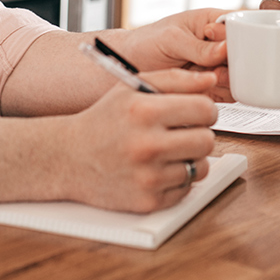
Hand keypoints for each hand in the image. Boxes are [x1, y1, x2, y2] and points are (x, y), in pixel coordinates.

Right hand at [61, 69, 218, 211]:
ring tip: (166, 152)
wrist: (68, 159)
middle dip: (198, 135)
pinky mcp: (148, 200)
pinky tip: (156, 170)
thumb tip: (211, 79)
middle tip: (181, 133)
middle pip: (207, 140)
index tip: (196, 113)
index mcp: (144, 111)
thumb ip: (175, 79)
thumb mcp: (132, 88)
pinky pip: (186, 189)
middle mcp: (146, 145)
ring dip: (189, 159)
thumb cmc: (103, 121)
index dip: (205, 110)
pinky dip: (176, 180)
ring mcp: (148, 177)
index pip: (205, 109)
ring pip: (201, 167)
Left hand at [114, 8, 232, 101]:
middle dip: (236, 63)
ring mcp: (217, 66)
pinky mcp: (212, 87)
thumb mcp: (171, 38)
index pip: (242, 25)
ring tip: (209, 78)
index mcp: (213, 22)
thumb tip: (224, 48)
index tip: (226, 46)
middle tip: (218, 68)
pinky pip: (230, 92)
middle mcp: (219, 45)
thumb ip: (199, 45)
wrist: (130, 67)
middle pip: (246, 53)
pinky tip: (208, 89)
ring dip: (230, 80)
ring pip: (241, 75)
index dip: (241, 36)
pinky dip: (224, 93)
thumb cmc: (147, 42)